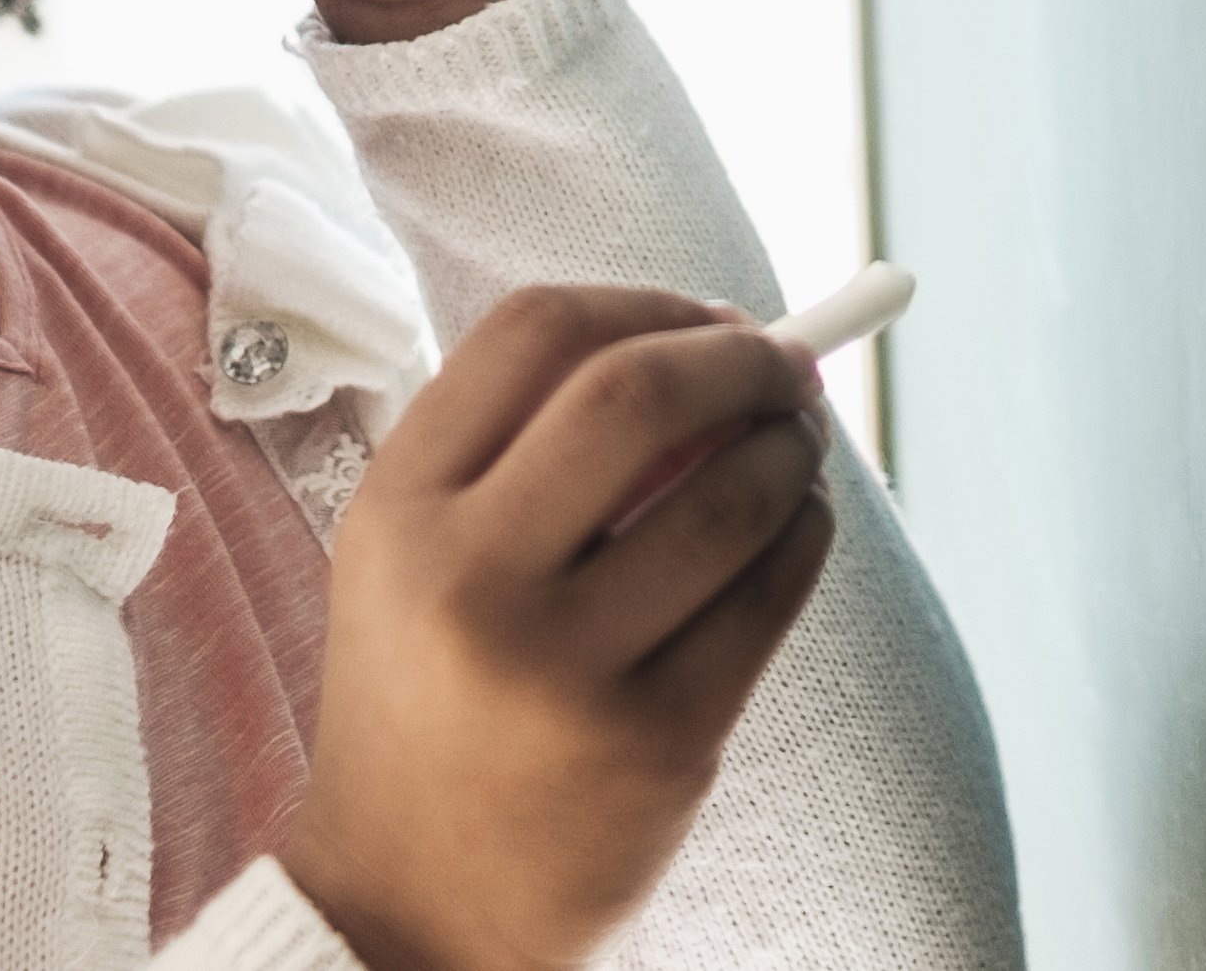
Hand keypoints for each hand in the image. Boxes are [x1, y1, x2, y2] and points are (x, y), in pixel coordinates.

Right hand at [281, 288, 839, 970]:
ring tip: (799, 446)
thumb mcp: (420, 559)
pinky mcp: (655, 743)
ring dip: (793, 448)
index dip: (647, 301)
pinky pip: (768, 595)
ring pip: (731, 495)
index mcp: (399, 509)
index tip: (711, 315)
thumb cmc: (435, 698)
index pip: (534, 333)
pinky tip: (798, 526)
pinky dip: (805, 536)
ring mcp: (566, 668)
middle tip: (790, 366)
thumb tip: (717, 339)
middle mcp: (470, 580)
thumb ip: (525, 447)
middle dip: (742, 359)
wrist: (411, 904)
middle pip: (636, 392)